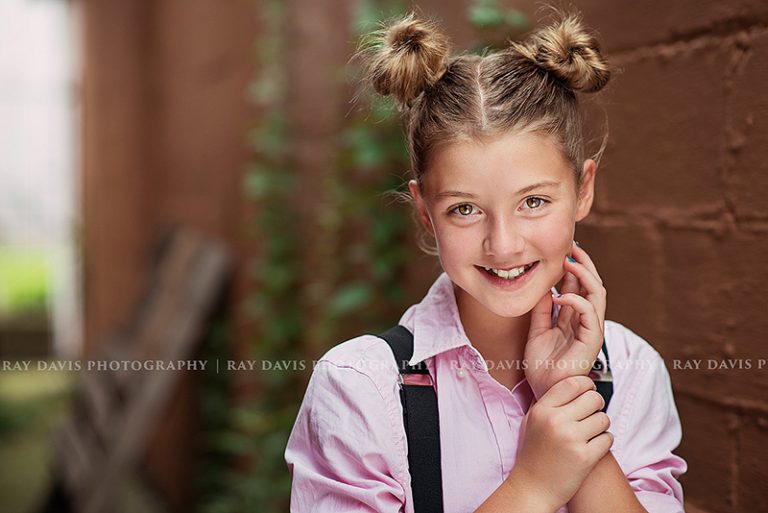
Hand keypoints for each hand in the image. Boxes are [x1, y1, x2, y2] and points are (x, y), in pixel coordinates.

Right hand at [513, 375, 612, 509]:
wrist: (532, 488)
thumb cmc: (533, 453)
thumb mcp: (531, 421)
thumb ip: (548, 402)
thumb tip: (572, 383)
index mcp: (542, 410)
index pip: (572, 383)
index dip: (586, 385)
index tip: (588, 391)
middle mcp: (556, 421)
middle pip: (593, 398)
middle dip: (597, 405)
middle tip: (592, 413)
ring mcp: (571, 439)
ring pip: (604, 418)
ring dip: (601, 425)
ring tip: (591, 432)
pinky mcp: (584, 457)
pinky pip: (608, 438)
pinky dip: (604, 441)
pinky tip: (593, 446)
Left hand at [524, 241, 606, 400]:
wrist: (544, 391)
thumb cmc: (542, 366)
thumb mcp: (536, 330)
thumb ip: (541, 309)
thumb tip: (543, 285)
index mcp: (574, 318)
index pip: (579, 286)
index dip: (573, 267)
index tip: (563, 250)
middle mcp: (586, 322)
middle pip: (593, 285)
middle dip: (584, 264)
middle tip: (572, 246)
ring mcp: (591, 330)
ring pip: (597, 294)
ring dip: (584, 275)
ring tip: (569, 262)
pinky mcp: (591, 341)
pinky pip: (590, 314)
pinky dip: (576, 300)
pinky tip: (559, 295)